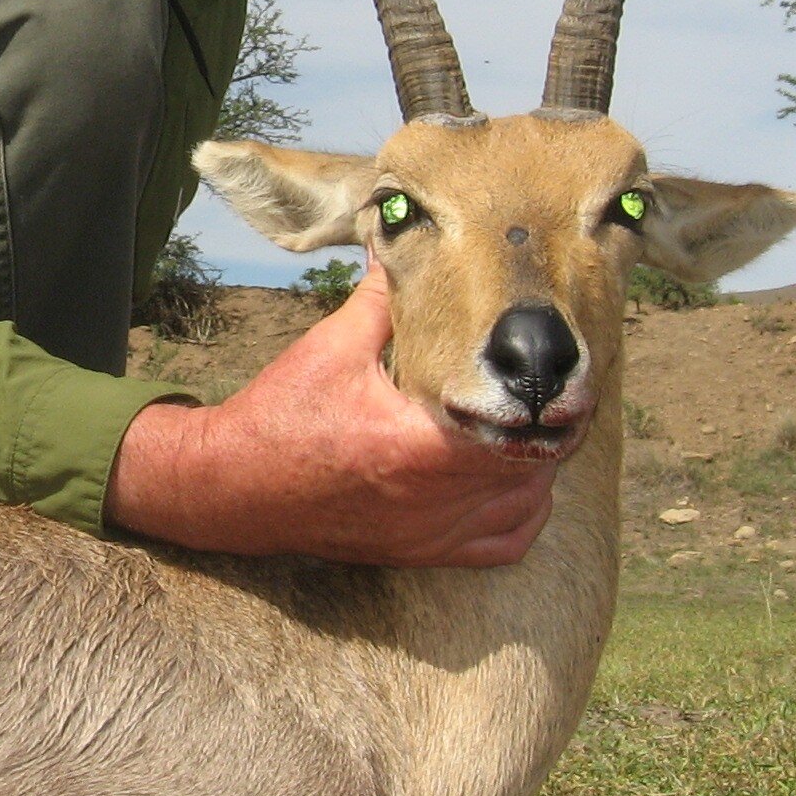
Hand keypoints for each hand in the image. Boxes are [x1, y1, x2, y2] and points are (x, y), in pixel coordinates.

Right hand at [104, 263, 559, 565]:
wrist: (235, 487)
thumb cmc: (282, 416)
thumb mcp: (332, 348)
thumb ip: (381, 300)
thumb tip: (401, 244)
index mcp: (420, 446)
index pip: (520, 430)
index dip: (549, 402)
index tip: (559, 373)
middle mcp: (434, 498)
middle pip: (535, 467)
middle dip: (550, 429)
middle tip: (550, 392)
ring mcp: (431, 533)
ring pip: (527, 507)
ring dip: (540, 469)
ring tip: (532, 429)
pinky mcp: (422, 551)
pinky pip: (503, 546)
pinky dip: (522, 515)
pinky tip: (513, 482)